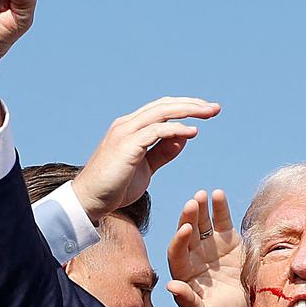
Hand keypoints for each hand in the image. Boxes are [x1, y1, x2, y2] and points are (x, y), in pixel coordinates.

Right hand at [71, 98, 221, 222]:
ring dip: (188, 111)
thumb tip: (183, 138)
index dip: (185, 107)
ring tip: (210, 113)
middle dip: (192, 104)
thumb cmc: (115, 187)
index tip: (207, 111)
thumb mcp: (146, 168)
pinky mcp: (127, 146)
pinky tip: (192, 132)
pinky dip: (176, 129)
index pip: (162, 109)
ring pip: (162, 112)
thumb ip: (162, 152)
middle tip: (215, 108)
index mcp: (131, 128)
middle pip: (164, 105)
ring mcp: (126, 133)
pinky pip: (156, 131)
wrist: (90, 201)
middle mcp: (128, 125)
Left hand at [166, 190, 250, 306]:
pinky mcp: (227, 239)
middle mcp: (193, 255)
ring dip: (200, 208)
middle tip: (191, 204)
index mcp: (183, 272)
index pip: (176, 252)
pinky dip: (220, 207)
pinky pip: (221, 220)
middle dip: (188, 218)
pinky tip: (218, 194)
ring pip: (202, 223)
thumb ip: (187, 302)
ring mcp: (209, 244)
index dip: (179, 240)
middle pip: (187, 232)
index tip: (185, 229)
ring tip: (202, 195)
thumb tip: (170, 286)